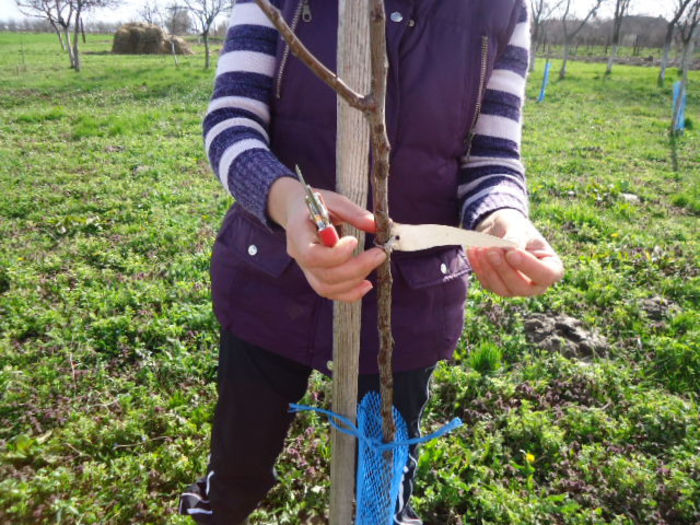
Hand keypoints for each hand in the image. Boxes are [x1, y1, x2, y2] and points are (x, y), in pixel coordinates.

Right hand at [268, 177, 385, 302]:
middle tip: (379, 254)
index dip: (336, 254)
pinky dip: (350, 292)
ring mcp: (305, 269)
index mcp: (298, 233)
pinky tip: (366, 284)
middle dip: (356, 268)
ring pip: (327, 287)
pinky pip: (330, 292)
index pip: (312, 255)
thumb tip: (376, 226)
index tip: (355, 241)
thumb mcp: (333, 201)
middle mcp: (298, 256)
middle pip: (324, 275)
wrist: (297, 212)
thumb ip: (354, 213)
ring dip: (355, 280)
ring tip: (375, 262)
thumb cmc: (316, 205)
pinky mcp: (315, 276)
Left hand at [467, 209, 563, 296]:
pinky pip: (488, 283)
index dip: (529, 267)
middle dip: (505, 269)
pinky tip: (473, 251)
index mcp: (551, 267)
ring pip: (503, 289)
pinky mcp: (498, 287)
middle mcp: (536, 283)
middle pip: (523, 287)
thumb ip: (516, 237)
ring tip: (481, 248)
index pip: (547, 275)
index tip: (512, 252)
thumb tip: (509, 249)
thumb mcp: (517, 226)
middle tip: (492, 250)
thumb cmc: (515, 227)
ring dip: (489, 269)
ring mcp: (516, 288)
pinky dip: (479, 267)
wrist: (499, 229)